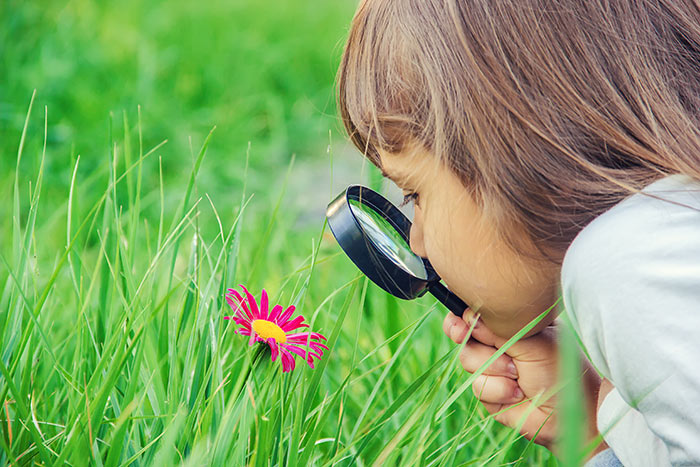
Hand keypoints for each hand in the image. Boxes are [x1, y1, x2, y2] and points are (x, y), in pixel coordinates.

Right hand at [444, 311, 559, 446]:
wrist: (569, 413)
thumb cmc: (559, 369)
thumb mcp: (531, 339)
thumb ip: (499, 326)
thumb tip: (467, 318)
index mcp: (509, 324)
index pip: (475, 315)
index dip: (462, 317)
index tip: (462, 324)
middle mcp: (498, 344)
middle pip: (464, 337)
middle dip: (476, 344)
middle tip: (484, 345)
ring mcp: (491, 368)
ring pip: (467, 361)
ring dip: (494, 368)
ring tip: (519, 374)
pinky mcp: (489, 392)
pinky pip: (477, 386)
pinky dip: (498, 390)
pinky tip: (518, 393)